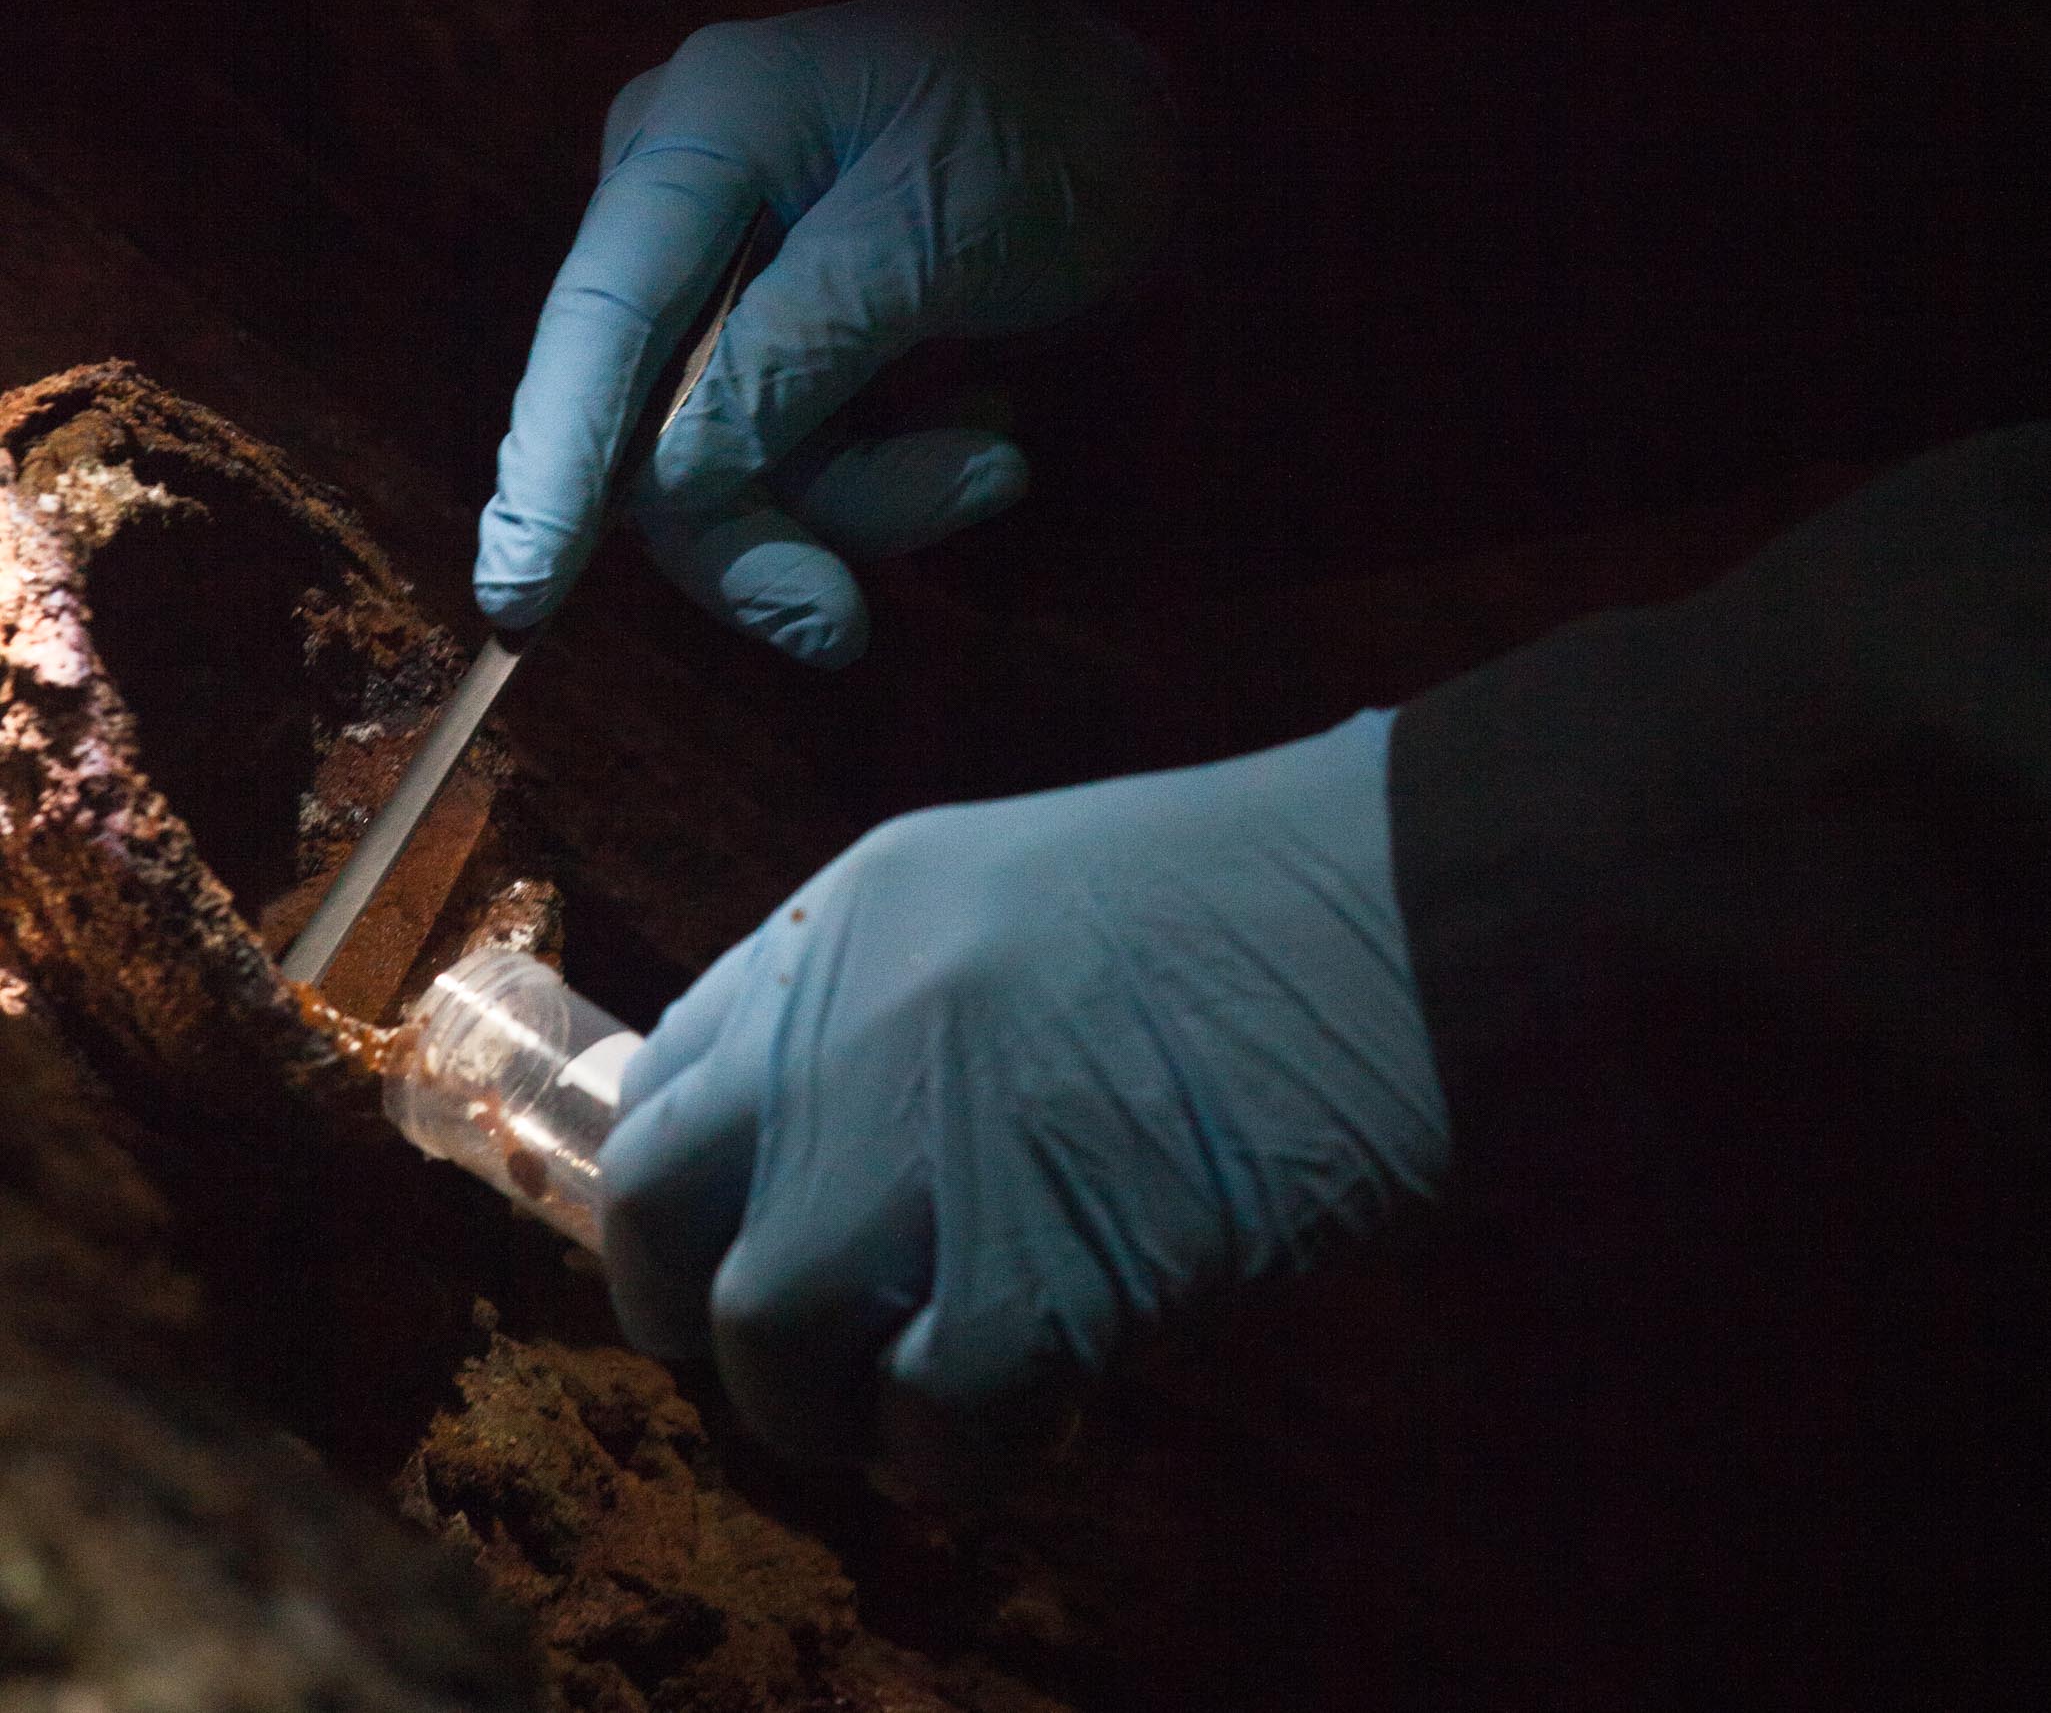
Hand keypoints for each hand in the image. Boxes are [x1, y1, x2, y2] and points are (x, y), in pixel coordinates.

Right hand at [474, 0, 1176, 664]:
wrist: (1155, 114)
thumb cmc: (1049, 134)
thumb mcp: (932, 238)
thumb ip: (792, 356)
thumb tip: (663, 483)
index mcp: (696, 137)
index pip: (597, 323)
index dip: (552, 467)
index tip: (517, 594)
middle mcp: (683, 211)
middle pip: (652, 428)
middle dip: (763, 529)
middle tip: (845, 627)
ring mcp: (734, 282)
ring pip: (738, 469)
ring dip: (875, 500)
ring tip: (1001, 459)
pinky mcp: (794, 344)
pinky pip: (804, 461)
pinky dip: (899, 476)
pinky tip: (991, 421)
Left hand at [599, 709, 1447, 1484]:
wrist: (1404, 906)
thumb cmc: (1246, 898)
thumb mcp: (1016, 894)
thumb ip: (889, 1005)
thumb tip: (808, 1161)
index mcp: (848, 913)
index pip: (664, 1073)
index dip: (683, 1190)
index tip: (728, 1247)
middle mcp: (851, 1015)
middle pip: (659, 1201)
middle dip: (697, 1306)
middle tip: (803, 1348)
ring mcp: (930, 1132)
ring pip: (765, 1327)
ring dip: (829, 1397)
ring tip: (928, 1390)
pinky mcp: (1039, 1260)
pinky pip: (928, 1416)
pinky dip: (963, 1448)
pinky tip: (1045, 1408)